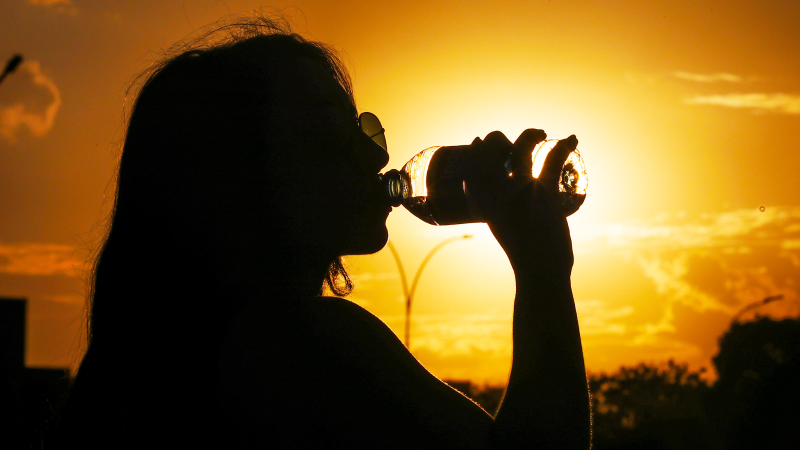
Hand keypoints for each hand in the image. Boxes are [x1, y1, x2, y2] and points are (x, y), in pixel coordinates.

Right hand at [464, 129, 576, 273]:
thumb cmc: (523, 250)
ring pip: (521, 148)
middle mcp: (497, 192)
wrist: (539, 270)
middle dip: (497, 138)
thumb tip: (512, 187)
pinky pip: (552, 160)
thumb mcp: (502, 225)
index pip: (472, 165)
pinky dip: (564, 146)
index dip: (477, 150)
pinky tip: (572, 139)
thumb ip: (502, 205)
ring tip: (541, 133)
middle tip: (511, 142)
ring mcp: (520, 189)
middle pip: (492, 150)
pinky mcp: (545, 192)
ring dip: (531, 135)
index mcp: (482, 202)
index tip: (479, 142)